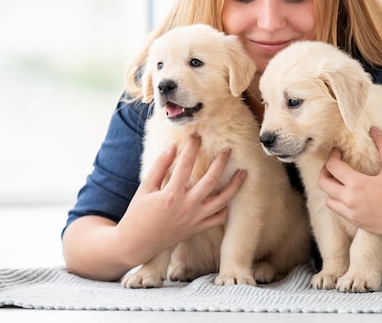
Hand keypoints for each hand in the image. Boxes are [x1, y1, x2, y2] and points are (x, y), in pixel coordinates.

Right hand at [117, 134, 246, 264]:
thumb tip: (172, 147)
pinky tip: (230, 197)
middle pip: (211, 180)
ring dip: (235, 185)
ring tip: (244, 172)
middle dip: (221, 162)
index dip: (192, 147)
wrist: (137, 244)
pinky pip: (218, 218)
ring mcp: (194, 219)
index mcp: (171, 195)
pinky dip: (226, 208)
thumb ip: (159, 167)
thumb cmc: (138, 214)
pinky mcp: (197, 229)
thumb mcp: (144, 188)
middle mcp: (187, 206)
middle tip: (228, 149)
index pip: (186, 164)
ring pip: (222, 201)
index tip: (196, 136)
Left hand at [317, 127, 381, 239]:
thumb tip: (374, 129)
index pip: (332, 167)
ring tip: (340, 181)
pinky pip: (338, 211)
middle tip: (334, 165)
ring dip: (330, 189)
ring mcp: (352, 214)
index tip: (337, 151)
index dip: (332, 156)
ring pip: (328, 200)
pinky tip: (350, 195)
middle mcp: (350, 200)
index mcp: (357, 184)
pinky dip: (339, 202)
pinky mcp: (356, 223)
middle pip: (323, 183)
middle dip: (325, 171)